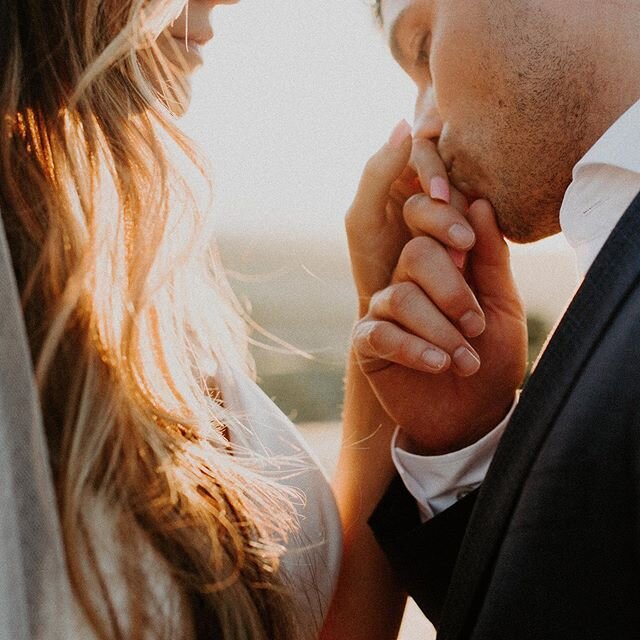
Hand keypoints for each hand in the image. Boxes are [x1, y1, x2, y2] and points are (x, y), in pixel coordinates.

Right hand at [347, 127, 527, 454]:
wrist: (473, 415)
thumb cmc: (491, 358)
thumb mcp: (503, 307)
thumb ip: (490, 258)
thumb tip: (480, 202)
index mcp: (442, 264)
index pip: (429, 221)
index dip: (444, 223)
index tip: (467, 249)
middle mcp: (409, 281)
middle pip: (416, 254)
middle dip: (451, 290)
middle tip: (476, 325)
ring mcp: (384, 310)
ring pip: (401, 296)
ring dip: (439, 330)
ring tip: (464, 360)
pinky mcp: (368, 342)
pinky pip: (380, 332)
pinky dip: (413, 348)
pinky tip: (437, 365)